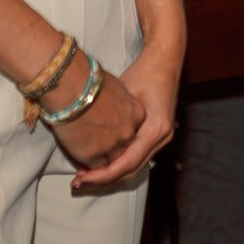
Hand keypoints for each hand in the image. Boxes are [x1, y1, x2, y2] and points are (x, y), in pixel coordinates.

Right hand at [43, 48, 145, 173]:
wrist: (70, 82)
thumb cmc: (88, 78)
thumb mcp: (115, 87)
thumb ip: (118, 103)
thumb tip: (109, 108)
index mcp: (139, 114)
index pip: (132, 135)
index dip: (120, 143)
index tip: (108, 148)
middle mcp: (130, 132)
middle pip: (126, 153)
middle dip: (112, 165)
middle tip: (97, 173)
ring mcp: (115, 144)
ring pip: (114, 166)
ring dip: (101, 175)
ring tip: (84, 180)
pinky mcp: (96, 154)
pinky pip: (96, 168)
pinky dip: (90, 174)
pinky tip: (80, 176)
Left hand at [71, 37, 181, 189]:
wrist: (165, 60)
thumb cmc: (144, 73)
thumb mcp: (124, 95)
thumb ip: (112, 121)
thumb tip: (87, 144)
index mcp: (156, 129)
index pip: (127, 163)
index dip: (103, 175)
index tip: (81, 179)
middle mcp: (162, 138)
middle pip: (131, 170)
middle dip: (104, 179)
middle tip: (78, 182)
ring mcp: (162, 138)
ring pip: (134, 166)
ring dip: (110, 173)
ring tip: (85, 175)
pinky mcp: (157, 135)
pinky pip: (137, 157)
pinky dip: (118, 163)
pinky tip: (101, 163)